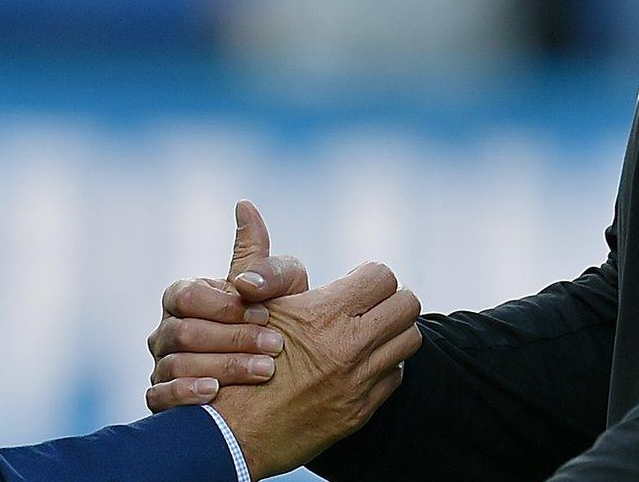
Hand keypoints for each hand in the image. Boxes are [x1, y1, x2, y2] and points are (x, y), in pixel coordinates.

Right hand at [146, 200, 310, 409]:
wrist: (282, 374)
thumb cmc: (277, 319)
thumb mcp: (282, 285)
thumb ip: (263, 258)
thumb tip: (245, 207)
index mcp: (186, 295)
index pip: (187, 295)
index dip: (225, 305)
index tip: (267, 314)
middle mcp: (166, 329)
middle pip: (183, 332)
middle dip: (232, 339)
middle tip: (275, 346)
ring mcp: (161, 364)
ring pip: (174, 364)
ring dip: (222, 367)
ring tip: (263, 372)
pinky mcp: (163, 398)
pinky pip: (159, 397)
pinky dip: (185, 393)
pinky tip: (215, 393)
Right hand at [206, 260, 421, 478]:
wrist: (230, 432)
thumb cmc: (234, 360)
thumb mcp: (248, 303)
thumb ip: (258, 257)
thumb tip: (246, 206)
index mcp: (323, 314)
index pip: (382, 276)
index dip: (369, 274)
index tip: (356, 280)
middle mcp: (348, 347)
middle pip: (407, 305)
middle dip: (390, 298)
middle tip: (370, 303)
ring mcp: (358, 382)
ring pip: (408, 341)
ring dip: (392, 331)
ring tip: (368, 330)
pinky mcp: (361, 410)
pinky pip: (395, 376)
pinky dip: (383, 365)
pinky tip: (359, 362)